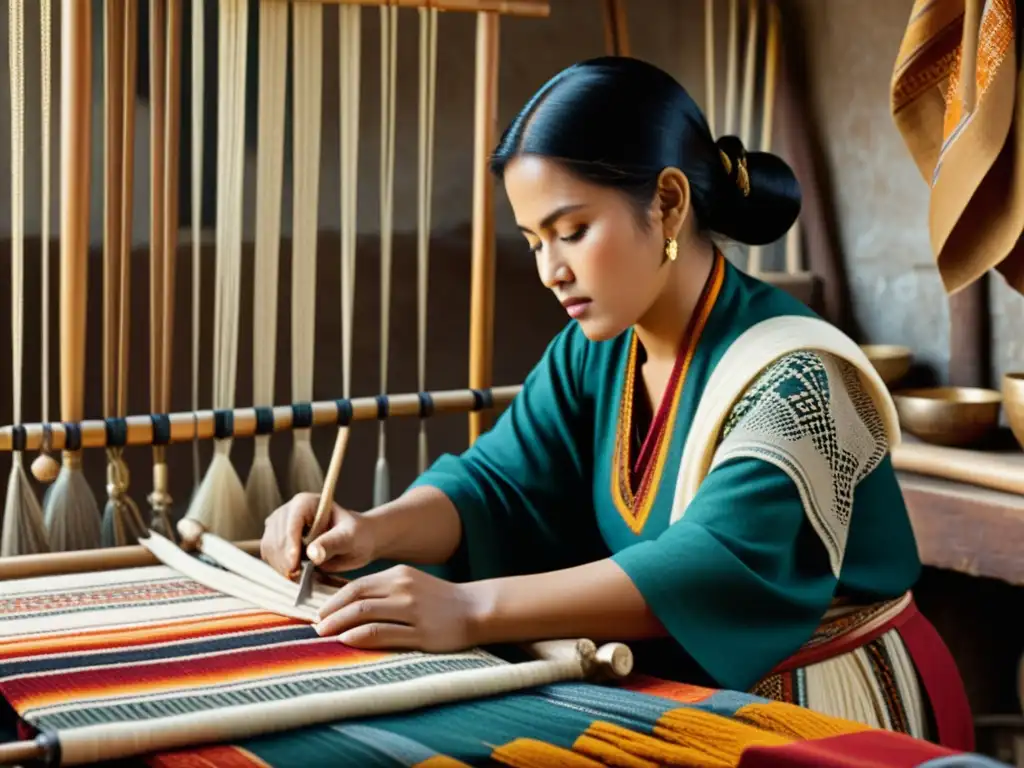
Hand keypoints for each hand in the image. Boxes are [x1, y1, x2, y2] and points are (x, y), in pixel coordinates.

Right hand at [261, 492, 376, 577]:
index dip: (290, 545)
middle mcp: (288, 511)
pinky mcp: (277, 540)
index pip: (291, 523)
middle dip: (285, 560)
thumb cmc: (356, 535)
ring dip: (281, 566)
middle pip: (276, 537)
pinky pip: (270, 556)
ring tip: (300, 578)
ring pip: (269, 548)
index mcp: (306, 503)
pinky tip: (295, 575)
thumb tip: (313, 554)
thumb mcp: (349, 538)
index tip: (294, 567)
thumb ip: (332, 543)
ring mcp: (280, 526)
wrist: (356, 541)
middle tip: (300, 579)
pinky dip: (280, 568)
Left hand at [314, 565, 485, 651]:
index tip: (319, 613)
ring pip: (366, 614)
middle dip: (331, 614)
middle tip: (316, 627)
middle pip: (357, 599)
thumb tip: (349, 604)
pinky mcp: (421, 632)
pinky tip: (347, 641)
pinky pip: (383, 633)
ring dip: (340, 625)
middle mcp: (403, 589)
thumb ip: (384, 590)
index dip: (334, 600)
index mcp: (399, 575)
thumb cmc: (438, 599)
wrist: (475, 609)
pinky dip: (361, 637)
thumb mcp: (411, 584)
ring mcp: (412, 611)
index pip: (357, 586)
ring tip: (325, 635)